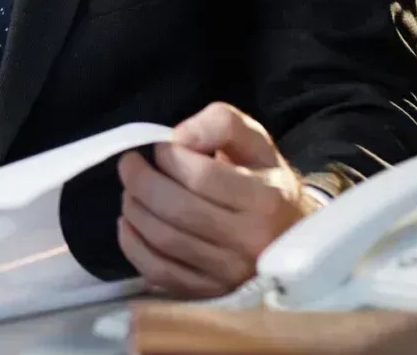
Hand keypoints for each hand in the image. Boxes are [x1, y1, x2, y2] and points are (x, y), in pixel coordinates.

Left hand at [117, 103, 317, 297]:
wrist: (287, 234)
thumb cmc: (263, 181)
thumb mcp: (253, 140)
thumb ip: (220, 123)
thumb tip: (180, 137)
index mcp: (266, 199)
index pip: (200, 176)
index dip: (168, 157)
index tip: (160, 149)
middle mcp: (251, 241)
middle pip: (176, 210)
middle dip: (140, 182)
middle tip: (129, 165)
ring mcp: (230, 273)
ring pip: (164, 240)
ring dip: (134, 210)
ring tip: (131, 191)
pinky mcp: (210, 292)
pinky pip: (159, 271)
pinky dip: (132, 245)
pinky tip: (128, 223)